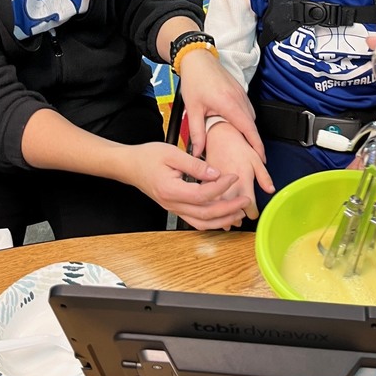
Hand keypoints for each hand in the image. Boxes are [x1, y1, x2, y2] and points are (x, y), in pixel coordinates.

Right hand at [123, 142, 252, 229]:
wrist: (130, 166)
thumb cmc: (148, 156)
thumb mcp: (171, 153)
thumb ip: (194, 164)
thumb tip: (215, 173)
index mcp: (171, 190)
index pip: (203, 194)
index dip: (221, 187)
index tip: (233, 176)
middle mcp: (172, 204)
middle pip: (205, 214)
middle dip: (228, 209)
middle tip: (245, 199)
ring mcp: (173, 209)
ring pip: (201, 222)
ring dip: (222, 219)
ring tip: (238, 211)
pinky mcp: (175, 208)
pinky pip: (195, 221)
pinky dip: (211, 221)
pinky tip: (222, 214)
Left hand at [178, 50, 262, 158]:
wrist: (197, 58)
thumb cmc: (195, 80)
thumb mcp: (193, 109)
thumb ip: (196, 133)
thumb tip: (197, 152)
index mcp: (229, 104)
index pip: (249, 129)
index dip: (256, 145)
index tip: (261, 158)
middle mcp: (239, 98)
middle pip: (252, 124)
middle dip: (254, 141)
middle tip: (251, 156)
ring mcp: (241, 93)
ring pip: (251, 116)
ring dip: (249, 130)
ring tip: (243, 144)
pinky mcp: (239, 90)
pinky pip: (247, 108)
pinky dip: (245, 119)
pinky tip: (236, 126)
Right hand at [206, 122, 274, 226]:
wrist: (219, 136)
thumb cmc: (238, 147)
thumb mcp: (256, 160)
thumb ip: (264, 178)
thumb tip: (271, 191)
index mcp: (244, 182)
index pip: (250, 209)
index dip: (254, 213)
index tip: (254, 212)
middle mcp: (229, 188)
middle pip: (234, 214)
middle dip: (238, 217)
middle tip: (242, 215)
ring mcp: (216, 187)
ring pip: (219, 211)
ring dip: (224, 215)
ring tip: (230, 217)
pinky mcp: (206, 184)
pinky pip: (209, 202)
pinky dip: (213, 207)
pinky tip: (217, 208)